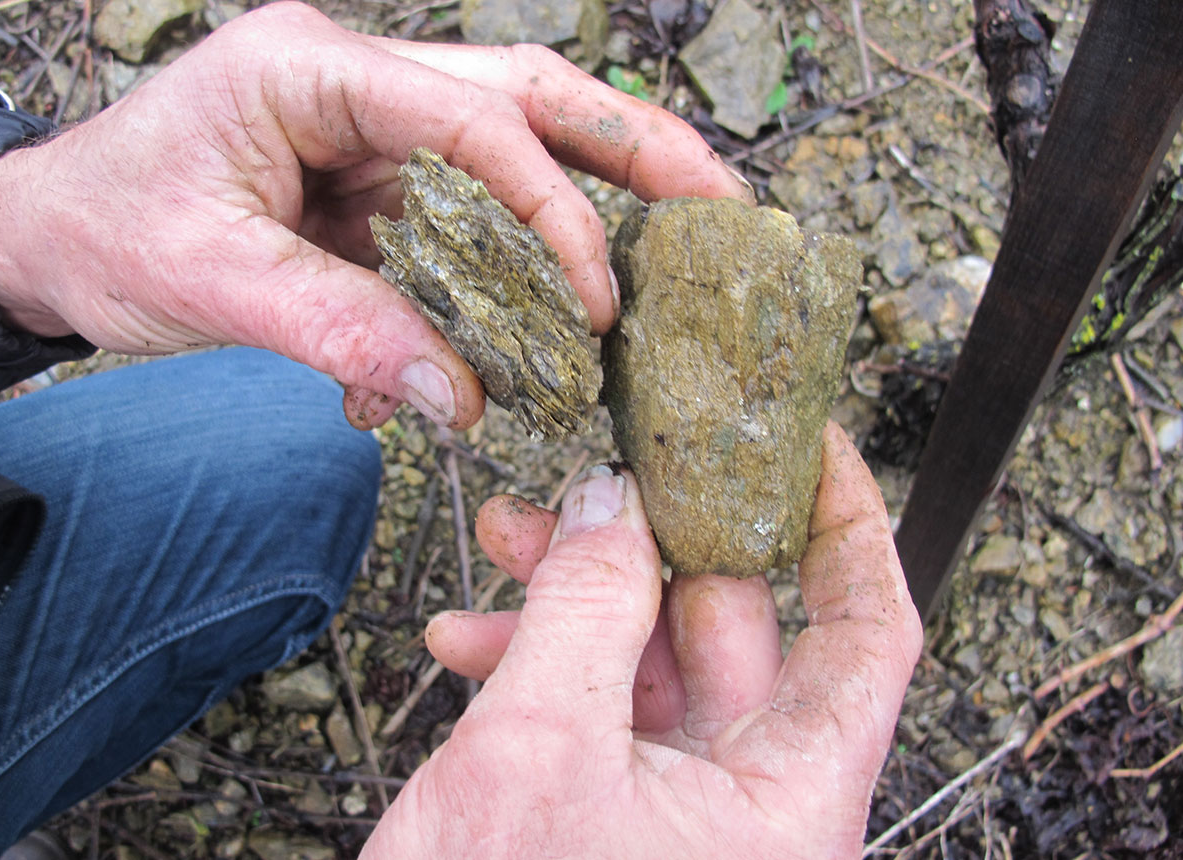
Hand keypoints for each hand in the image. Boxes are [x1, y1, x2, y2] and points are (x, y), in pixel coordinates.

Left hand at [0, 2, 750, 428]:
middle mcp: (356, 80)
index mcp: (313, 67)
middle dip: (631, 148)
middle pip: (525, 94)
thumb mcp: (213, 285)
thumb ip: (343, 334)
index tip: (596, 299)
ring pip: (512, 142)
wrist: (42, 235)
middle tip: (723, 204)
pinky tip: (535, 330)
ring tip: (688, 239)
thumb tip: (468, 399)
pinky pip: (464, 218)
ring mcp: (370, 128)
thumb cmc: (103, 231)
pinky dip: (509, 272)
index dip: (550, 206)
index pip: (471, 118)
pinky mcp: (372, 180)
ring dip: (599, 192)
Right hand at [364, 423, 921, 858]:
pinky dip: (541, 660)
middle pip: (735, 625)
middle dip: (649, 542)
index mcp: (789, 799)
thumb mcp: (536, 751)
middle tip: (586, 479)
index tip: (809, 440)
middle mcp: (752, 800)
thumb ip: (582, 608)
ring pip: (652, 657)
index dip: (850, 523)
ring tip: (505, 545)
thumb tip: (608, 497)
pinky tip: (468, 640)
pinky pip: (599, 706)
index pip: (869, 631)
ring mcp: (680, 807)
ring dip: (577, 596)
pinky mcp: (615, 811)